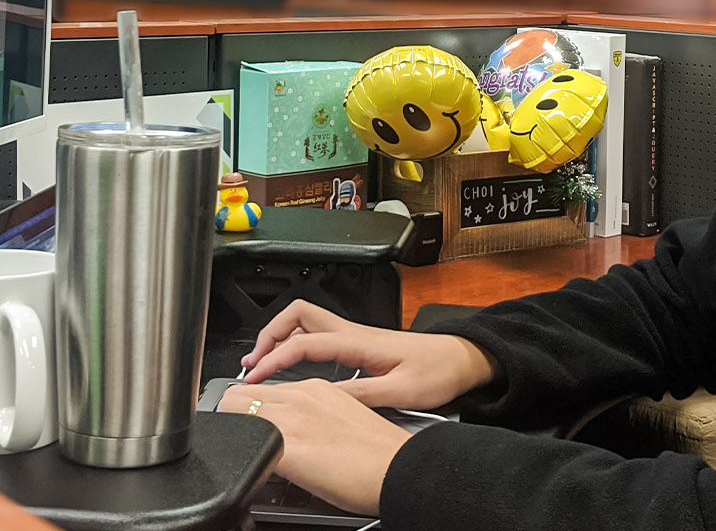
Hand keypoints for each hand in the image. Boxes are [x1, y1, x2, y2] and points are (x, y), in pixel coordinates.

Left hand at [224, 379, 410, 516]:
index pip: (262, 386)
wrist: (398, 471)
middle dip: (234, 416)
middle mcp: (300, 396)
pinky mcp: (287, 447)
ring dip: (236, 430)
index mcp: (315, 388)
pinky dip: (244, 452)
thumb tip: (294, 431)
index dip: (250, 407)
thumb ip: (313, 415)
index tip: (251, 422)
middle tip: (243, 440)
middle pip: (239, 394)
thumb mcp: (343, 417)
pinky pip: (246, 441)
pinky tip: (256, 466)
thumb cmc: (378, 454)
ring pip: (234, 409)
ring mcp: (292, 420)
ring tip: (248, 452)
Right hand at [241, 300, 500, 409]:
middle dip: (269, 334)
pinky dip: (297, 344)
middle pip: (298, 315)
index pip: (303, 343)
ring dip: (281, 336)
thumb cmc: (437, 372)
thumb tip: (324, 400)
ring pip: (306, 322)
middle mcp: (352, 333)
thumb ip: (361, 395)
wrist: (461, 359)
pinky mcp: (359, 344)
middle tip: (254, 363)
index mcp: (358, 342)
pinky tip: (293, 365)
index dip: (274, 359)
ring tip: (264, 362)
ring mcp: (355, 336)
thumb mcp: (400, 392)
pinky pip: (318, 335)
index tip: (255, 378)